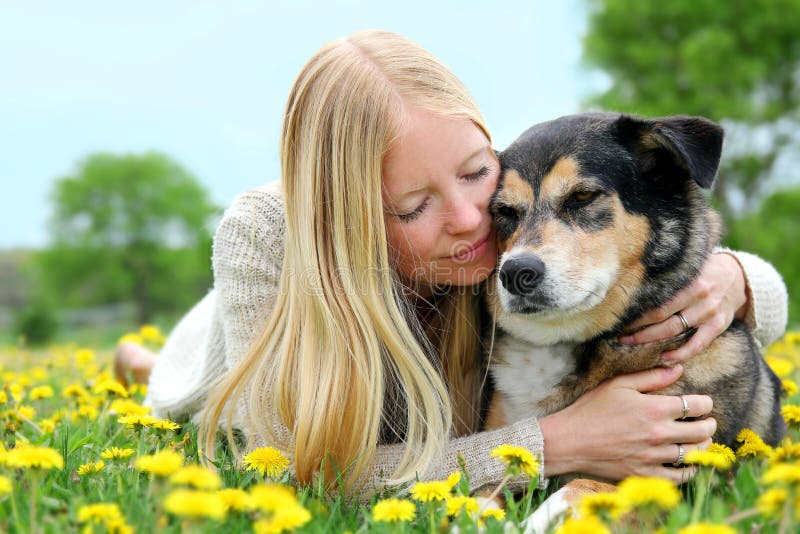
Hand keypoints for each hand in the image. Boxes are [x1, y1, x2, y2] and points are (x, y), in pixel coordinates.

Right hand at [538, 366, 715, 482]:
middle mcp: (659, 433)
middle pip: (703, 431)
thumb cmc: (591, 409)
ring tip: (700, 441)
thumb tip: (678, 368)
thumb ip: (651, 377)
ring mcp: (653, 456)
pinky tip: (688, 464)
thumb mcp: (618, 385)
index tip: (704, 403)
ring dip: (703, 446)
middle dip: (709, 424)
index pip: (698, 406)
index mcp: (655, 408)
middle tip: (706, 422)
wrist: (570, 441)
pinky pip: (679, 477)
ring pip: (695, 454)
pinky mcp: (645, 474)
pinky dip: (689, 470)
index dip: (706, 403)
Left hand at [619, 253, 747, 362]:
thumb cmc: (705, 270)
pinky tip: (666, 359)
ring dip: (650, 339)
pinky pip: (698, 344)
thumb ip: (668, 274)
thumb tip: (634, 277)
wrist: (740, 277)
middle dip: (637, 327)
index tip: (617, 315)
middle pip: (661, 316)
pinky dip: (682, 353)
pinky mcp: (718, 325)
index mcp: (688, 280)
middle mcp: (699, 296)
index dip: (635, 310)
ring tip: (630, 344)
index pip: (656, 298)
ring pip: (674, 330)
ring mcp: (709, 312)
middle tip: (617, 334)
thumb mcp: (689, 266)